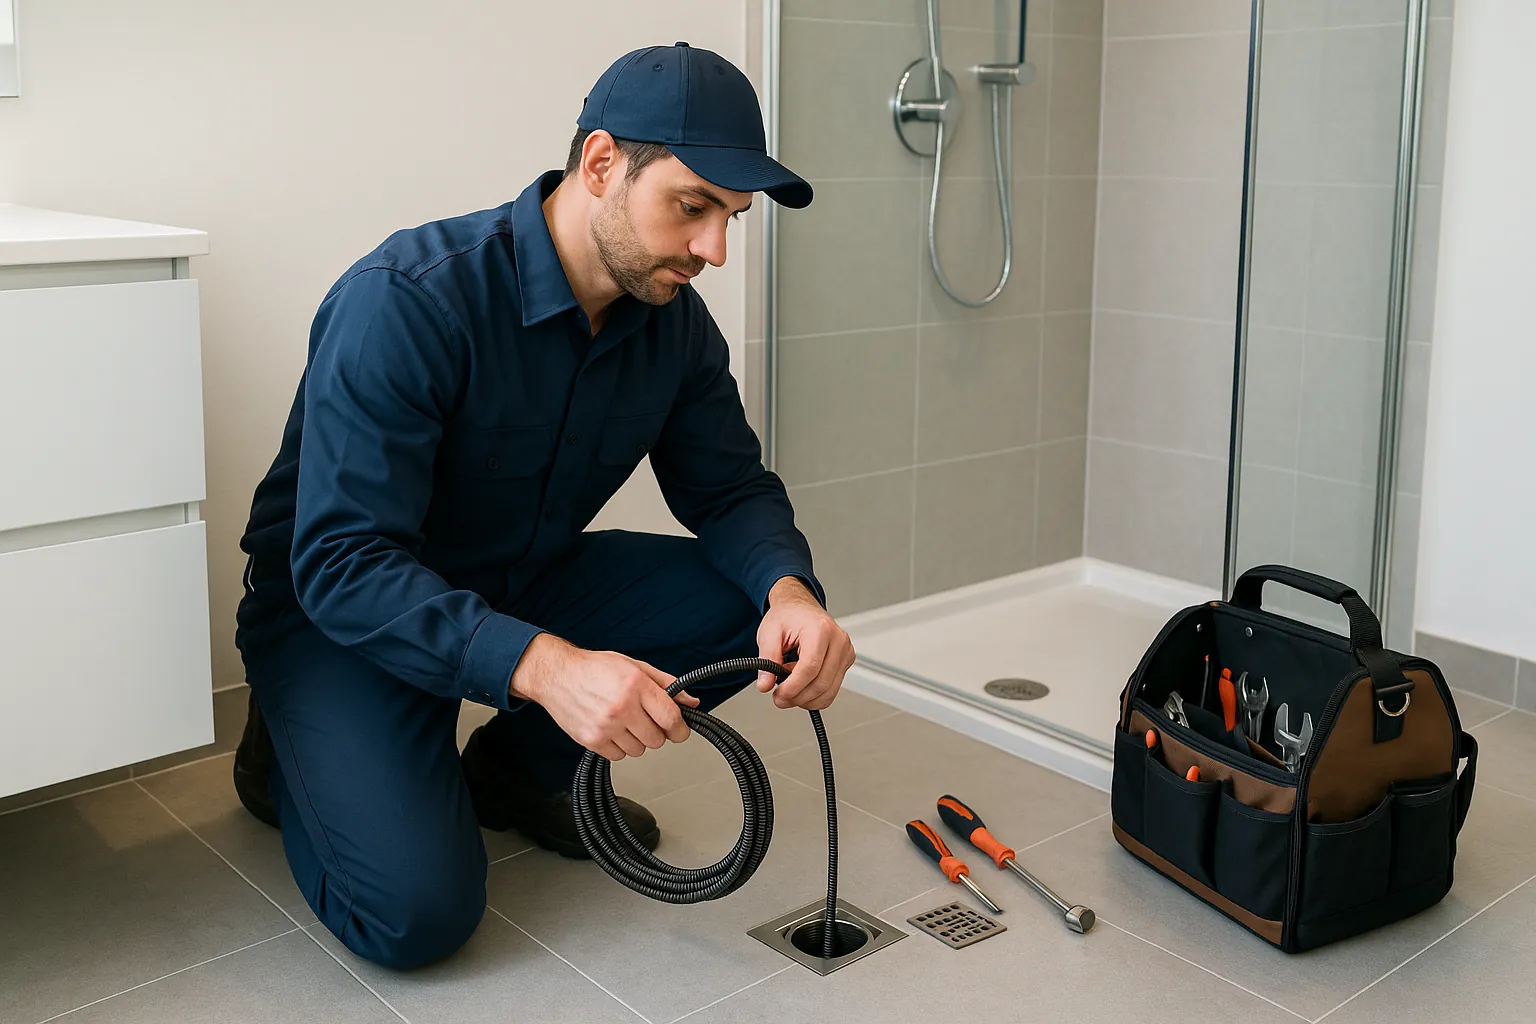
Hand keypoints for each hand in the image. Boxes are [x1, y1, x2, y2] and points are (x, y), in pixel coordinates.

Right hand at [510, 634, 699, 760]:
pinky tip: (611, 729)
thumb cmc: (595, 668)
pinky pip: (619, 756)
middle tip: (645, 719)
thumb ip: (666, 684)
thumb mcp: (635, 666)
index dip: (680, 729)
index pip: (671, 719)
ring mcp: (605, 726)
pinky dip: (619, 747)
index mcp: (636, 685)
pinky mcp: (591, 740)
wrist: (556, 675)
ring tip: (624, 721)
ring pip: (639, 750)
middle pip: (657, 739)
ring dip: (637, 740)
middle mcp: (622, 707)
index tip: (679, 730)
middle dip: (656, 732)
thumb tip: (691, 702)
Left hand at [756, 577, 854, 710]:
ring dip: (805, 699)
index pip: (810, 667)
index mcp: (820, 629)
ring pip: (829, 691)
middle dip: (798, 697)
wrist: (800, 609)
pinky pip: (832, 690)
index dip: (793, 687)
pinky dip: (814, 695)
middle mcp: (838, 640)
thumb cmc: (788, 617)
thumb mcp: (769, 632)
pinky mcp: (846, 662)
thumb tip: (765, 684)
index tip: (779, 694)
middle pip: (822, 683)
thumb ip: (766, 659)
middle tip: (779, 698)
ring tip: (789, 687)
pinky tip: (802, 684)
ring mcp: (845, 652)